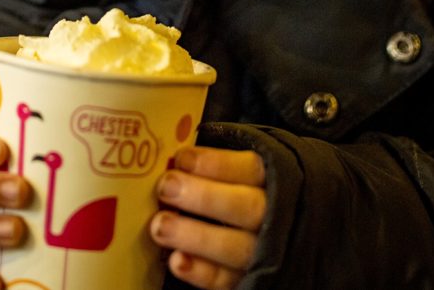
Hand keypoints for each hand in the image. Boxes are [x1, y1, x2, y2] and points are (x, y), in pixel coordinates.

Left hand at [150, 147, 266, 289]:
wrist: (267, 231)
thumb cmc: (236, 188)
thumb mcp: (236, 169)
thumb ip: (211, 164)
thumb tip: (171, 156)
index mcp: (271, 181)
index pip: (250, 169)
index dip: (215, 163)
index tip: (181, 158)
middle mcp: (273, 217)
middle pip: (246, 207)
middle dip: (204, 197)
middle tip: (166, 187)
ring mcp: (263, 253)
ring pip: (236, 247)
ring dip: (195, 236)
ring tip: (160, 226)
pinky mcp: (250, 279)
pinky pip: (227, 281)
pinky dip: (201, 273)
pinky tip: (176, 261)